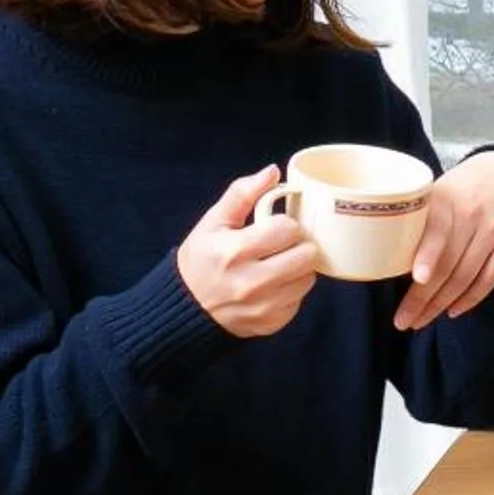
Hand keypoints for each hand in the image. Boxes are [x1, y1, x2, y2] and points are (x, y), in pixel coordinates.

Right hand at [177, 167, 319, 337]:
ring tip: (278, 264)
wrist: (185, 308)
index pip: (288, 229)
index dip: (285, 225)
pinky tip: (272, 285)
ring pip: (308, 277)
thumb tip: (272, 171)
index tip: (274, 228)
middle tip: (282, 246)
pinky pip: (300, 299)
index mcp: (234, 251)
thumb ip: (242, 194)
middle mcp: (251, 282)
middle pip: (307, 254)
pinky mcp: (272, 323)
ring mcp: (263, 306)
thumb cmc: (201, 260)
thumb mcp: (213, 223)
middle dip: (298, 245)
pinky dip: (291, 290)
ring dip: (298, 268)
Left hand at [398, 149, 493, 332]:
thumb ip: (417, 220)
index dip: (428, 254)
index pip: (438, 230)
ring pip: (467, 276)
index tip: (418, 278)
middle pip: (449, 264)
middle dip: (424, 298)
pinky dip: (470, 298)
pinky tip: (452, 310)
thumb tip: (385, 260)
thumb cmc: (459, 189)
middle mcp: (472, 215)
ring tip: (420, 321)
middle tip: (404, 320)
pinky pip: (490, 278)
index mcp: (446, 199)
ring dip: (441, 304)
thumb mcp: (435, 192)